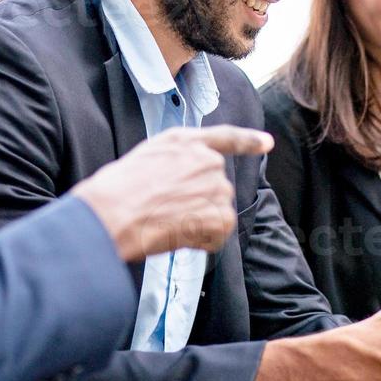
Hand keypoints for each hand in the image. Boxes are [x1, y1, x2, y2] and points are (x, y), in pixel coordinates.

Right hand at [72, 125, 272, 260]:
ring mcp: (216, 187)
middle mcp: (207, 160)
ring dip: (198, 224)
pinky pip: (217, 236)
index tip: (267, 143)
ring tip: (166, 223)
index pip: (225, 138)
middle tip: (164, 211)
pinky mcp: (220, 215)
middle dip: (197, 204)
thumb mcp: (146, 157)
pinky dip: (201, 242)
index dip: (249, 141)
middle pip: (216, 187)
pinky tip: (177, 235)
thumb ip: (174, 162)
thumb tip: (181, 184)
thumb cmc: (116, 190)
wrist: (113, 213)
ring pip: (216, 212)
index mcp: (185, 141)